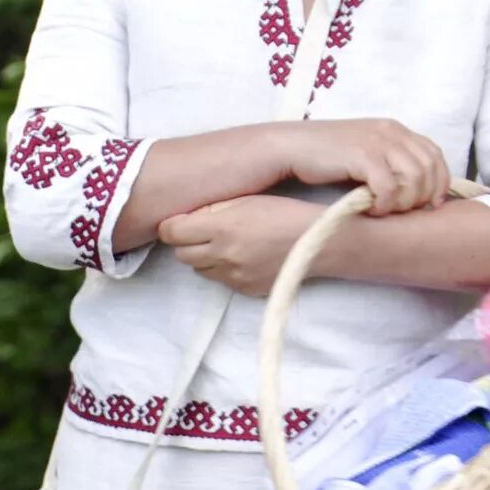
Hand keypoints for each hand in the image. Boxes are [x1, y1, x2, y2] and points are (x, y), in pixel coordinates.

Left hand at [158, 195, 323, 297]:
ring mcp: (234, 277)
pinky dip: (223, 269)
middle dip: (187, 242)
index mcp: (222, 227)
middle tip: (204, 231)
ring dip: (204, 257)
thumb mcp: (246, 199)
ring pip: (199, 269)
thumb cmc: (284, 213)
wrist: (317, 243)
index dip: (172, 226)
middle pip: (181, 254)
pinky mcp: (245, 290)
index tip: (180, 222)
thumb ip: (212, 209)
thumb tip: (185, 218)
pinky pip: (220, 281)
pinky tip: (242, 256)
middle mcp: (224, 255)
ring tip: (226, 244)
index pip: (171, 233)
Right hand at [284, 119, 451, 215]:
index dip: (440, 183)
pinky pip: (389, 187)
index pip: (435, 155)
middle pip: (429, 169)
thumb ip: (390, 164)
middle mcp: (391, 131)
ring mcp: (378, 141)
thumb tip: (415, 191)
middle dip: (422, 197)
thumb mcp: (365, 154)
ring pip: (414, 179)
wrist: (290, 148)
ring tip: (384, 210)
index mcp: (395, 130)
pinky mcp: (363, 155)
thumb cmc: (325, 157)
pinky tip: (370, 208)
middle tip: (402, 212)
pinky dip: (384, 204)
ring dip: (403, 202)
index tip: (432, 205)